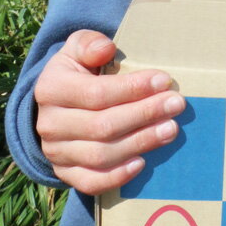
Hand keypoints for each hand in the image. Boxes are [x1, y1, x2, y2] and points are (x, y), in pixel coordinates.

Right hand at [34, 30, 185, 194]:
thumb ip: (89, 43)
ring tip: (170, 129)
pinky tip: (142, 163)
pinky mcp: (65, 172)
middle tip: (176, 104)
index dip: (133, 89)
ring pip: (100, 154)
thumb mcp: (77, 49)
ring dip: (140, 142)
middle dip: (144, 114)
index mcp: (51, 89)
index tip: (164, 81)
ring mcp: (56, 152)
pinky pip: (90, 181)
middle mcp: (49, 124)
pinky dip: (116, 176)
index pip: (96, 93)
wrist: (56, 106)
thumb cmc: (78, 72)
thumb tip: (104, 48)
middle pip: (102, 125)